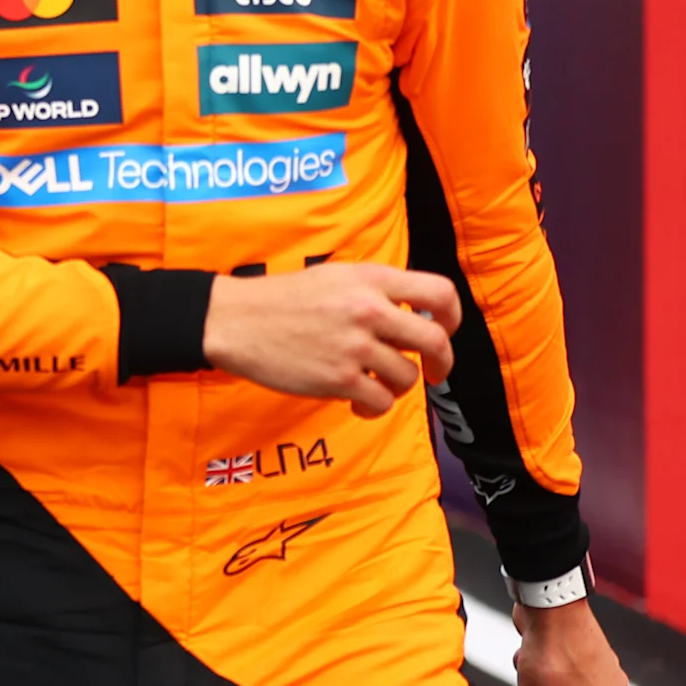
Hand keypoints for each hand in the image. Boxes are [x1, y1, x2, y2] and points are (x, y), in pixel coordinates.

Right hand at [202, 264, 460, 416]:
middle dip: (442, 363)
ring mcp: (354, 346)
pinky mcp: (338, 378)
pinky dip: (374, 408)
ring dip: (397, 386)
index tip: (446, 330)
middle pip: (435, 340)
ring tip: (375, 386)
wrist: (232, 321)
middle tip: (433, 373)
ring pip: (407, 377)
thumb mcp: (333, 277)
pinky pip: (380, 401)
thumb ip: (375, 291)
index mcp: (370, 279)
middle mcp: (368, 310)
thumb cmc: (280, 301)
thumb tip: (414, 318)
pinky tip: (358, 404)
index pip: (438, 292)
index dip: (453, 315)